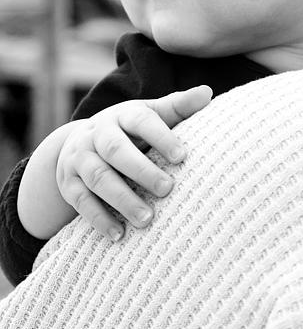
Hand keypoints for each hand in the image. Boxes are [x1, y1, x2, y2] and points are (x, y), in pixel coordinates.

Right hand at [55, 85, 212, 239]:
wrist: (80, 142)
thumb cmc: (130, 130)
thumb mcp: (151, 115)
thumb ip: (178, 107)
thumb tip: (207, 93)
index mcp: (122, 115)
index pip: (141, 120)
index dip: (161, 136)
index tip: (182, 156)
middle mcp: (97, 133)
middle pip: (116, 150)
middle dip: (141, 170)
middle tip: (168, 189)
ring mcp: (79, 158)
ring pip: (98, 177)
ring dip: (122, 199)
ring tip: (147, 219)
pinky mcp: (68, 183)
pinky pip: (81, 202)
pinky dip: (99, 219)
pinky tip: (119, 235)